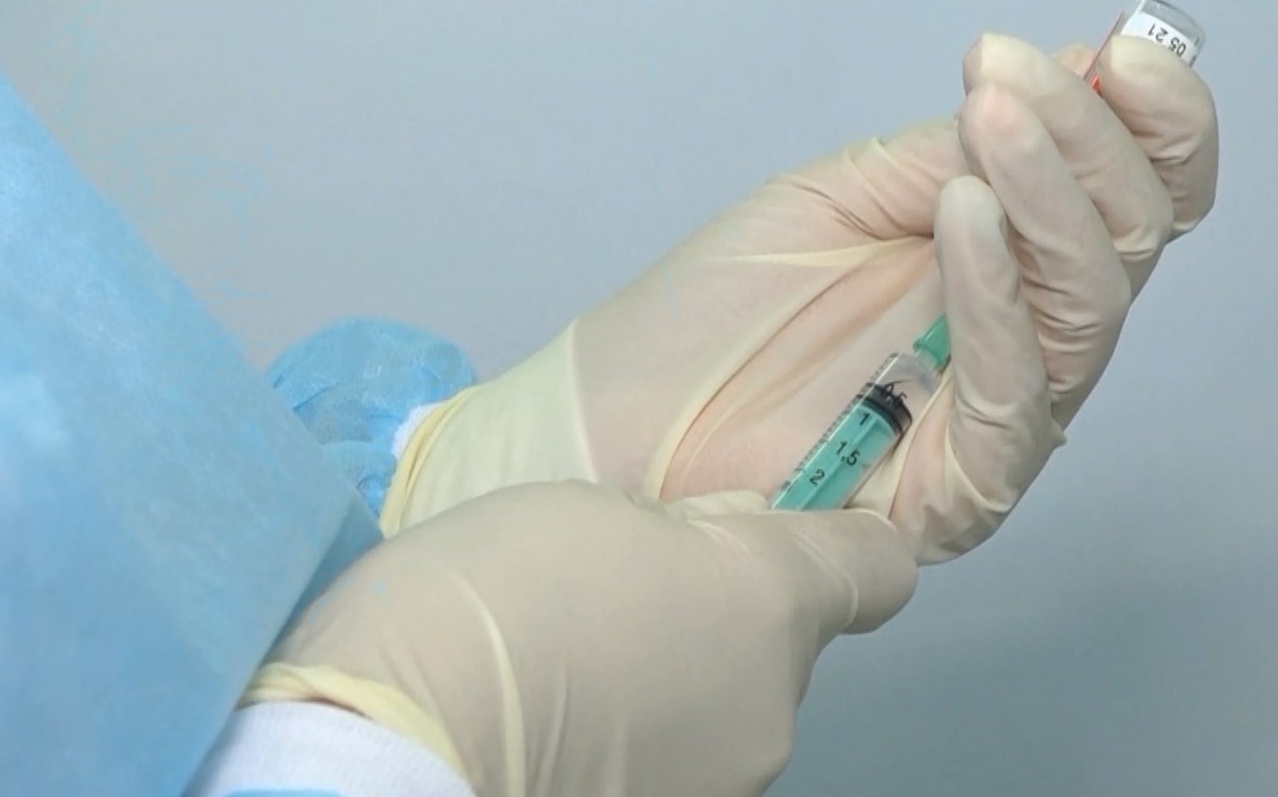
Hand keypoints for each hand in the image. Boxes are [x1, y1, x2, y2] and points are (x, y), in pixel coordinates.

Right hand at [243, 482, 916, 796]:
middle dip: (717, 610)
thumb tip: (719, 541)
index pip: (878, 569)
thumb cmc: (495, 587)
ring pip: (726, 704)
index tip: (790, 526)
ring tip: (568, 665)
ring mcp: (728, 781)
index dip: (844, 537)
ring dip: (675, 679)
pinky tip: (560, 726)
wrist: (399, 738)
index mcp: (769, 599)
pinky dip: (638, 737)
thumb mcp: (590, 508)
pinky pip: (680, 756)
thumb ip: (678, 528)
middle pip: (779, 641)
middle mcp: (778, 705)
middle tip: (613, 590)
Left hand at [383, 34, 1217, 561]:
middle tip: (1013, 74)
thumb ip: (948, 151)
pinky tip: (962, 208)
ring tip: (992, 116)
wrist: (619, 411)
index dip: (1151, 121)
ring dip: (1048, 193)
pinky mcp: (961, 488)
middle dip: (1088, 140)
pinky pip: (1012, 389)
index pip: (1129, 197)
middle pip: (1126, 243)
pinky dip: (994, 291)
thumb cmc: (715, 308)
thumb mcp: (835, 198)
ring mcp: (997, 418)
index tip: (1124, 44)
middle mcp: (1022, 341)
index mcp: (1004, 268)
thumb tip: (1079, 72)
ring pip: (1088, 308)